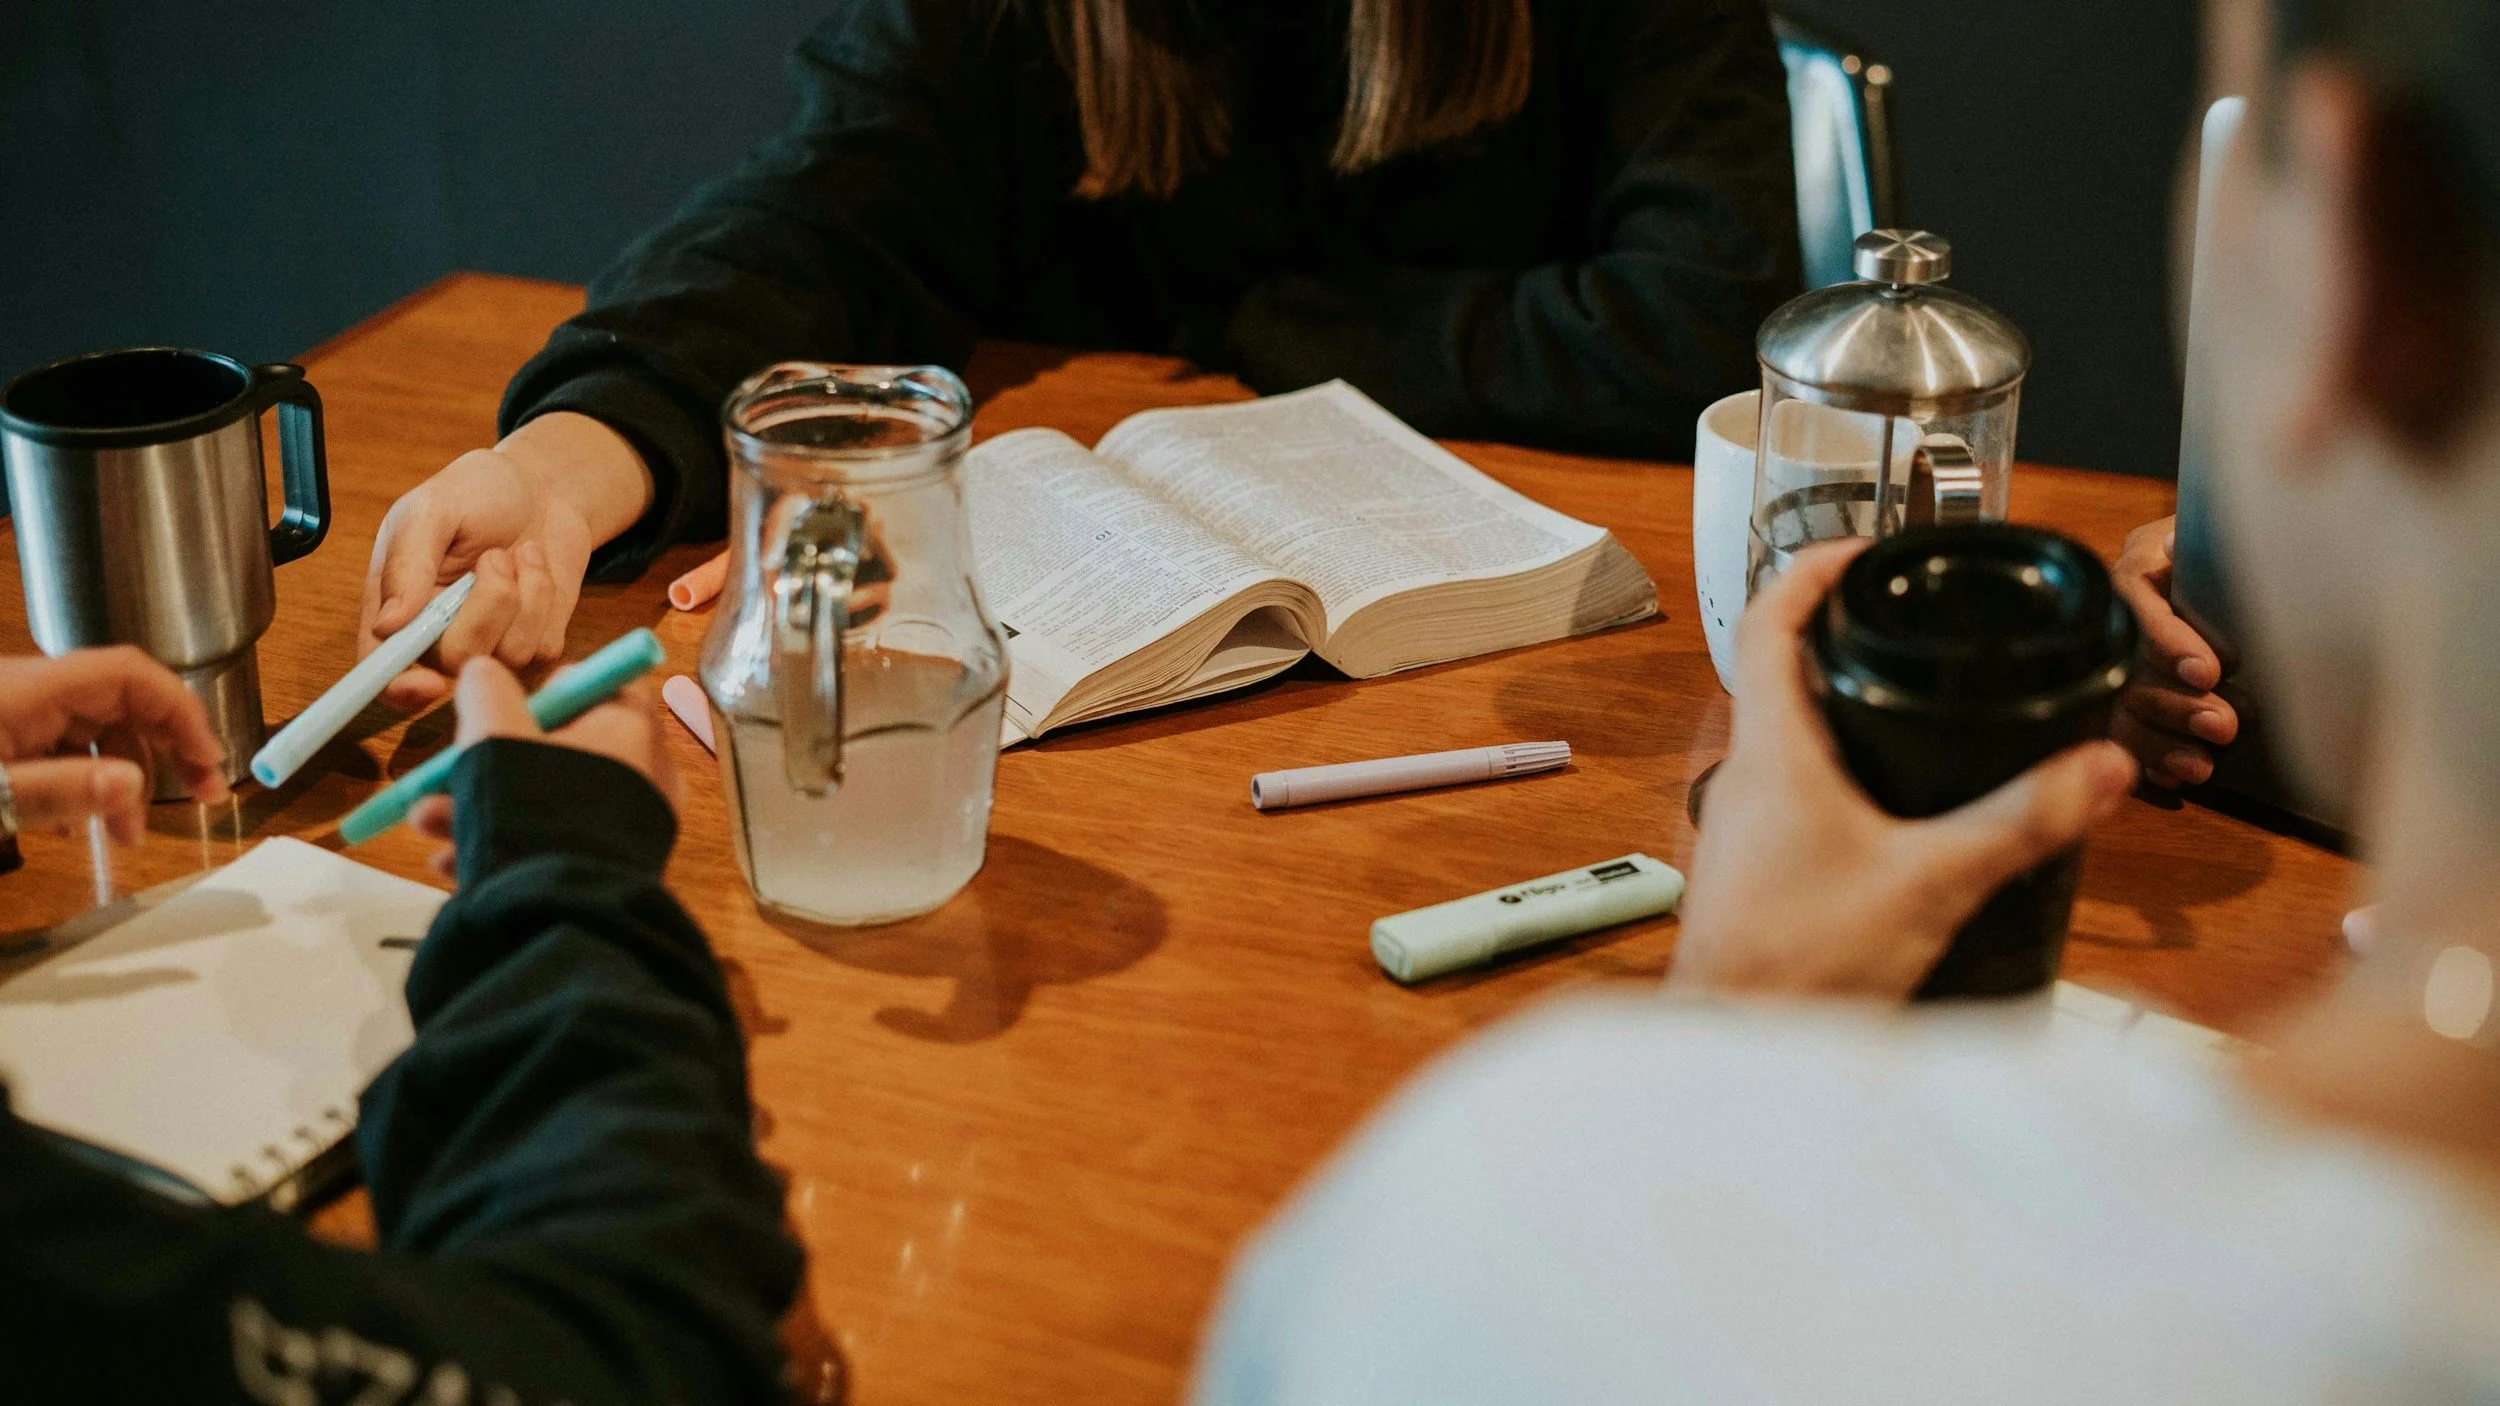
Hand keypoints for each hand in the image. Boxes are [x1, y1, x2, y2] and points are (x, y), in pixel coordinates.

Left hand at [0, 647, 232, 844]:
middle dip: (168, 750)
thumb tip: (135, 784)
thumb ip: (55, 790)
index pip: (129, 675)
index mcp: (31, 690)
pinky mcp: (7, 732)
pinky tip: (76, 825)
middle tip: (204, 797)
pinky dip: (86, 783)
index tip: (210, 761)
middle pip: (123, 703)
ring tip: (127, 838)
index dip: (180, 711)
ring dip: (124, 781)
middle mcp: (32, 690)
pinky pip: (63, 748)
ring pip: (96, 732)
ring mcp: (18, 711)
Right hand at [359, 412, 653, 708]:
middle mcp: (439, 635)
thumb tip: (389, 624)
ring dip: (525, 595)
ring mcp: (490, 642)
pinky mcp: (534, 641)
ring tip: (519, 554)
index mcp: (396, 606)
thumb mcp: (432, 510)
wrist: (541, 486)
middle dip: (487, 606)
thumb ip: (408, 563)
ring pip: (509, 656)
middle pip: (457, 661)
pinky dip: (547, 600)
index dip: (400, 690)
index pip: (384, 672)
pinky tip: (537, 567)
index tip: (429, 683)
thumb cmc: (476, 493)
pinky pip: (544, 647)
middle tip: (495, 557)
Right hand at [407, 657, 678, 879]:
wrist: (560, 911)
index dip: (548, 691)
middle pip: (559, 749)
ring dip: (478, 809)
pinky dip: (505, 848)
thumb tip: (483, 670)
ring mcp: (629, 827)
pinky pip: (554, 845)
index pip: (601, 686)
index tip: (503, 707)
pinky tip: (452, 864)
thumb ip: (485, 693)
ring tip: (427, 823)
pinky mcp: (609, 870)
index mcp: (632, 728)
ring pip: (545, 802)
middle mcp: (643, 775)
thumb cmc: (531, 808)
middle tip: (441, 778)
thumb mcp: (494, 736)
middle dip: (486, 765)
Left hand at [1670, 541, 2138, 997]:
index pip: (1769, 620)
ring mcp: (1743, 819)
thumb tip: (2100, 767)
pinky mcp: (1754, 862)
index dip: (1814, 570)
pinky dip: (1840, 764)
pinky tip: (1894, 798)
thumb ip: (2021, 822)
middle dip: (1845, 632)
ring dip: (1841, 701)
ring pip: (1786, 731)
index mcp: (1771, 749)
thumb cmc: (1801, 966)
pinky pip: (1792, 785)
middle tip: (1912, 618)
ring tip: (1918, 694)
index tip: (1870, 551)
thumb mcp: (1931, 884)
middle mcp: (1744, 773)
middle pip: (1781, 668)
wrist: (1735, 1045)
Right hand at [2109, 516, 2238, 787]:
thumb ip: (2213, 547)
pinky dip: (2147, 765)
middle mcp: (2116, 616)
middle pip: (2124, 666)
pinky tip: (2175, 780)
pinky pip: (2120, 742)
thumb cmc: (2240, 557)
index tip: (2207, 671)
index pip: (2133, 602)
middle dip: (2172, 704)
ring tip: (2201, 766)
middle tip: (2221, 726)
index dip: (2165, 640)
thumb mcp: (2230, 543)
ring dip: (2158, 743)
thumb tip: (2180, 546)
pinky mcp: (2122, 705)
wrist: (2241, 576)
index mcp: (2139, 569)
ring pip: (2116, 710)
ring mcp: (2113, 663)